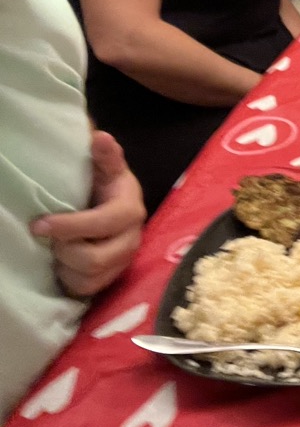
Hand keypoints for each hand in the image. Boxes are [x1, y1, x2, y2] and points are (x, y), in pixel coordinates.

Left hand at [30, 131, 144, 298]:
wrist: (111, 208)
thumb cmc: (102, 187)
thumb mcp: (105, 169)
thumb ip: (106, 156)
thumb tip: (100, 137)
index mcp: (130, 210)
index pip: (103, 224)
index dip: (69, 226)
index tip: (40, 223)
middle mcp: (132, 238)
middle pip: (94, 259)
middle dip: (65, 249)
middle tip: (48, 238)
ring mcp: (124, 261)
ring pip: (88, 277)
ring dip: (65, 264)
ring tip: (57, 248)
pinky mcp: (113, 278)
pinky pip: (87, 289)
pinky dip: (70, 278)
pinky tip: (64, 262)